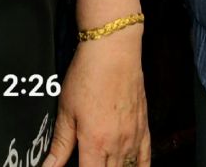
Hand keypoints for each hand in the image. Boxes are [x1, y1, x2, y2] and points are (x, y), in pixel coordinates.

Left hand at [41, 29, 149, 166]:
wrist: (113, 51)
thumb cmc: (88, 75)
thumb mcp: (66, 110)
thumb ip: (60, 144)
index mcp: (94, 143)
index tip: (76, 166)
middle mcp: (116, 145)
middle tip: (89, 162)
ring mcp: (132, 137)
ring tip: (104, 163)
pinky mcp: (143, 127)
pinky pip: (145, 158)